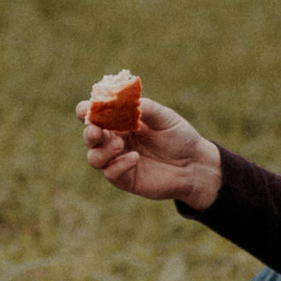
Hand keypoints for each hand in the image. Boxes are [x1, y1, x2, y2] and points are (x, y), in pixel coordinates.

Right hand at [80, 95, 222, 210]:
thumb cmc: (179, 137)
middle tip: (96, 130)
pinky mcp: (125, 179)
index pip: (96, 115)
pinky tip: (135, 158)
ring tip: (119, 145)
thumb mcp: (164, 117)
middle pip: (90, 137)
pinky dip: (118, 165)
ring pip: (94, 157)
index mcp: (121, 122)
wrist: (195, 164)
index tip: (85, 109)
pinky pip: (111, 173)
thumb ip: (144, 108)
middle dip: (89, 133)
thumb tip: (122, 100)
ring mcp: (118, 161)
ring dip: (102, 150)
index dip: (86, 111)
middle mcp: (115, 141)